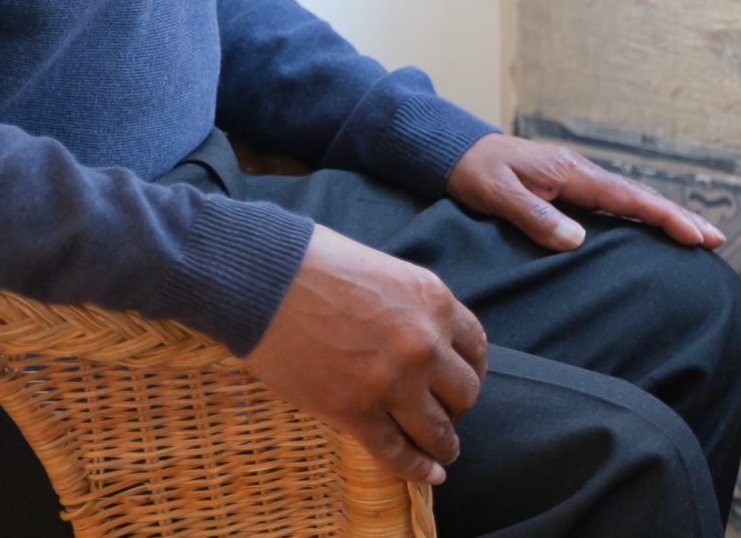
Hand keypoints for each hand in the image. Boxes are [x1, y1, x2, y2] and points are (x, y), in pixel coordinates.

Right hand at [243, 224, 488, 484]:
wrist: (265, 280)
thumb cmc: (316, 265)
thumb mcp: (386, 273)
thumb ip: (410, 308)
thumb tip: (418, 338)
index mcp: (434, 301)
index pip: (475, 347)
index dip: (470, 371)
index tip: (459, 382)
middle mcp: (425, 344)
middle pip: (464, 393)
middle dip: (457, 407)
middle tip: (443, 414)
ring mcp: (392, 382)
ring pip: (438, 430)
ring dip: (443, 445)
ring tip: (443, 453)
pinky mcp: (355, 411)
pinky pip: (396, 452)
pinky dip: (416, 469)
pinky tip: (428, 474)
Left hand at [445, 133, 725, 253]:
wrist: (459, 151)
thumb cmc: (477, 172)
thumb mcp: (498, 194)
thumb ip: (535, 214)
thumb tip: (577, 239)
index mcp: (572, 172)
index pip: (628, 198)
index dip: (664, 217)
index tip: (695, 234)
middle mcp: (582, 173)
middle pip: (641, 197)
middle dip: (679, 217)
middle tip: (716, 239)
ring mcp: (579, 180)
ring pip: (631, 201)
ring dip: (665, 218)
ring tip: (698, 237)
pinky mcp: (571, 188)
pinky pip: (615, 205)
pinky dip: (641, 217)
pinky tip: (652, 231)